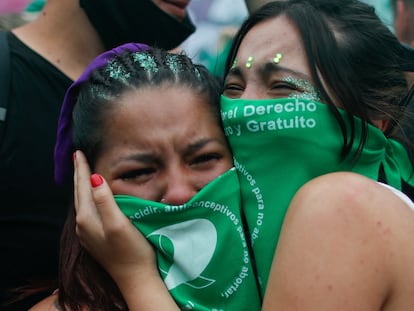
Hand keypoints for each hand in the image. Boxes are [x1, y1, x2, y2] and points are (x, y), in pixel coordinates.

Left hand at [73, 150, 178, 309]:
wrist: (135, 277)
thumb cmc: (130, 250)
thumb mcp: (118, 223)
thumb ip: (105, 201)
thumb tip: (95, 177)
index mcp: (86, 218)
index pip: (82, 187)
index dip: (81, 169)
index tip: (79, 152)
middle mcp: (83, 225)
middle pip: (79, 194)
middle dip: (79, 175)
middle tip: (78, 157)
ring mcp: (88, 233)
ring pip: (82, 203)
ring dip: (82, 186)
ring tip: (83, 173)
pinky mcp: (96, 238)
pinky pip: (88, 211)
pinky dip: (88, 198)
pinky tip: (93, 197)